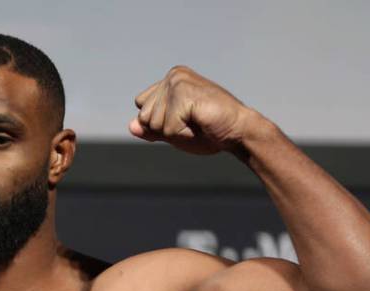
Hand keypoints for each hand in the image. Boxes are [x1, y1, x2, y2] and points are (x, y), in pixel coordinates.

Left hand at [129, 65, 255, 154]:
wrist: (238, 132)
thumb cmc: (209, 131)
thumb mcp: (173, 132)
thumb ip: (151, 129)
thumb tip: (131, 125)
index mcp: (170, 80)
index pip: (142, 110)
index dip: (161, 125)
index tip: (186, 121)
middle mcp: (173, 76)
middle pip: (145, 117)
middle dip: (166, 129)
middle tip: (193, 123)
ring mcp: (178, 82)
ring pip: (154, 123)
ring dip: (176, 132)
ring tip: (197, 123)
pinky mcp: (184, 94)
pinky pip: (168, 129)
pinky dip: (183, 134)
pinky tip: (201, 123)